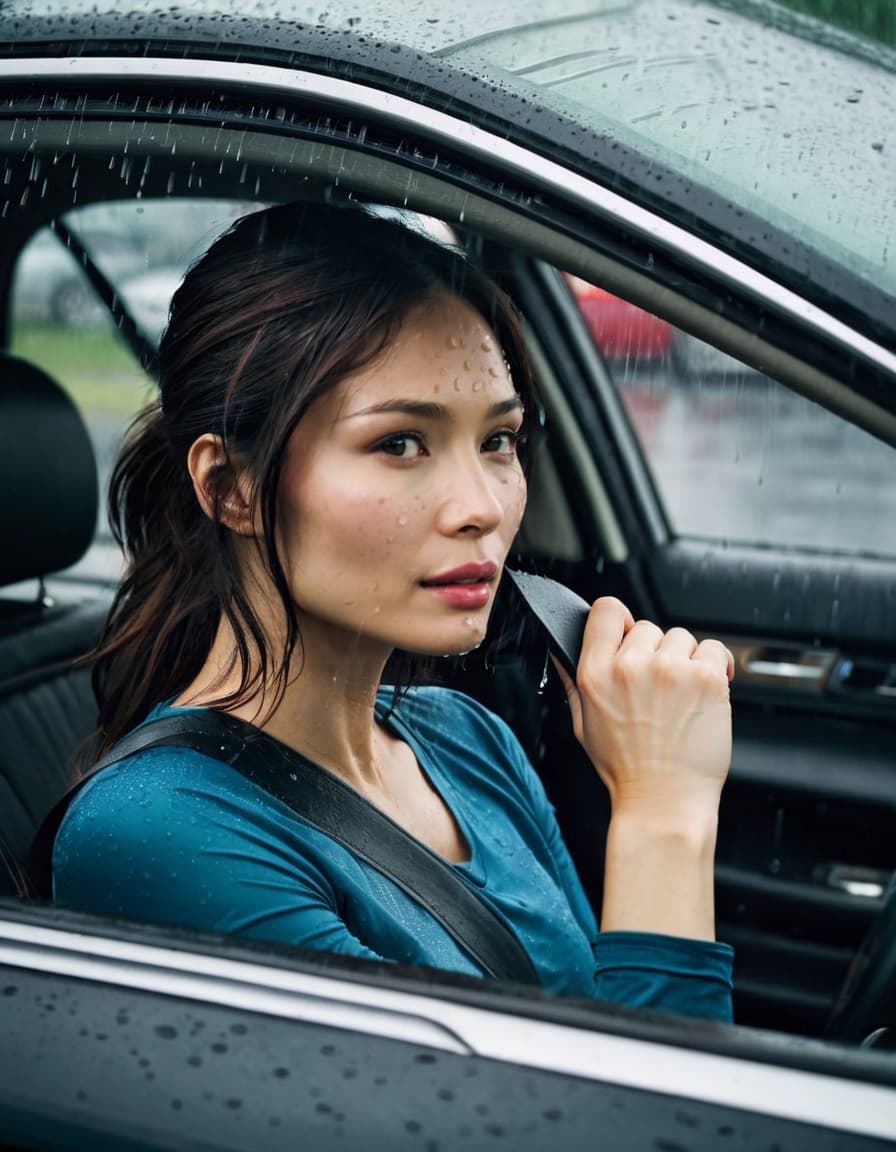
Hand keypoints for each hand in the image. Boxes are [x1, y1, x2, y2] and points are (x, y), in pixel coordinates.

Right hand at [553, 597, 733, 826]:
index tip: (630, 636)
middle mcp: (630, 667)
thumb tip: (560, 649)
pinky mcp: (706, 679)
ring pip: (682, 637)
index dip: (620, 621)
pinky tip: (705, 691)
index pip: (606, 610)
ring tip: (680, 697)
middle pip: (647, 627)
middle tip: (657, 689)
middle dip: (654, 652)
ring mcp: (670, 670)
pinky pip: (715, 650)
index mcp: (596, 674)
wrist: (664, 801)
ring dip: (684, 660)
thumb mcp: (583, 724)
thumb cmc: (626, 769)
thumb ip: (573, 681)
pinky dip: (715, 666)